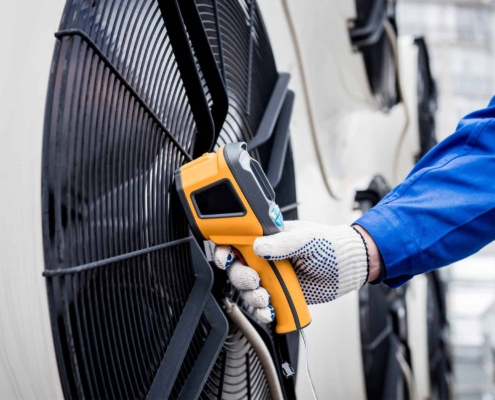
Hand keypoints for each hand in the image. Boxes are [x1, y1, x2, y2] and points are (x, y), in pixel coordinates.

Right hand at [214, 221, 374, 322]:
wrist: (350, 267)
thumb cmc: (329, 245)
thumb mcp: (305, 239)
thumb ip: (282, 242)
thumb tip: (258, 246)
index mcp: (268, 238)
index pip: (238, 241)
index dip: (226, 249)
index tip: (226, 258)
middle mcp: (266, 258)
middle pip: (238, 268)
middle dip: (240, 277)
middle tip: (254, 280)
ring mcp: (273, 277)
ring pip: (248, 290)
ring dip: (251, 296)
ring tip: (265, 297)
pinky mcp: (281, 295)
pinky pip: (263, 306)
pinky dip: (262, 311)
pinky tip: (269, 311)